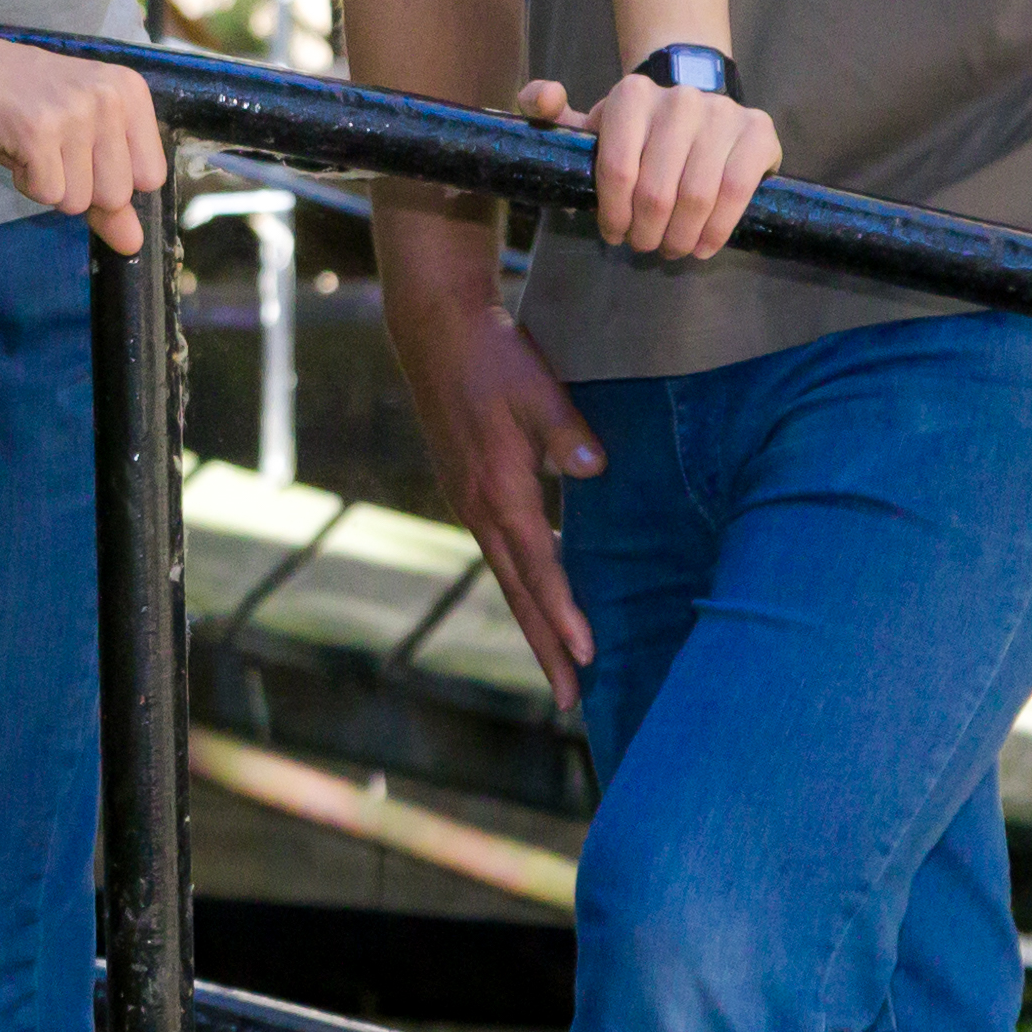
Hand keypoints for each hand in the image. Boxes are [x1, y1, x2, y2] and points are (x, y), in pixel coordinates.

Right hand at [0, 11, 166, 252]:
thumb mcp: (70, 141)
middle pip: (116, 195)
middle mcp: (109, 96)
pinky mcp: (37, 129)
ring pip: (78, 201)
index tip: (75, 147)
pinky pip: (45, 194)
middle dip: (74, 186)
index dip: (107, 180)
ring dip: (44, 183)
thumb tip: (133, 244)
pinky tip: (8, 141)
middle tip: (44, 143)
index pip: (150, 178)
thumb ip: (106, 193)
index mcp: (128, 91)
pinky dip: (21, 180)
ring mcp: (74, 110)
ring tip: (24, 140)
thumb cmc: (10, 100)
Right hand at [384, 265, 600, 705]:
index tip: (586, 655)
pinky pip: (501, 554)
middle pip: (517, 592)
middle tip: (571, 700)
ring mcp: (469, 502)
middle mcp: (478, 508)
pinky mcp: (469, 491)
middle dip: (546, 648)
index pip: (538, 567)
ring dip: (535, 623)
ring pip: (507, 578)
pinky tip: (540, 597)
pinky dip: (523, 587)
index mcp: (498, 490)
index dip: (563, 613)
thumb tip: (596, 468)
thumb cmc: (491, 356)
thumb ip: (566, 432)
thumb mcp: (536, 389)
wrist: (435, 331)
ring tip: (561, 665)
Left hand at [544, 70, 783, 261]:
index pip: (617, 170)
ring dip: (680, 236)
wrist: (697, 108)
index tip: (613, 234)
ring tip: (672, 248)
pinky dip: (718, 228)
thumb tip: (543, 97)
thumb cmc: (635, 131)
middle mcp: (679, 98)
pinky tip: (703, 244)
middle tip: (645, 246)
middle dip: (647, 232)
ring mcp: (722, 112)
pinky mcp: (757, 130)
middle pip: (656, 191)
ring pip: (697, 195)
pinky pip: (737, 190)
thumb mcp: (590, 123)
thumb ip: (550, 112)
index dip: (613, 214)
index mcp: (631, 95)